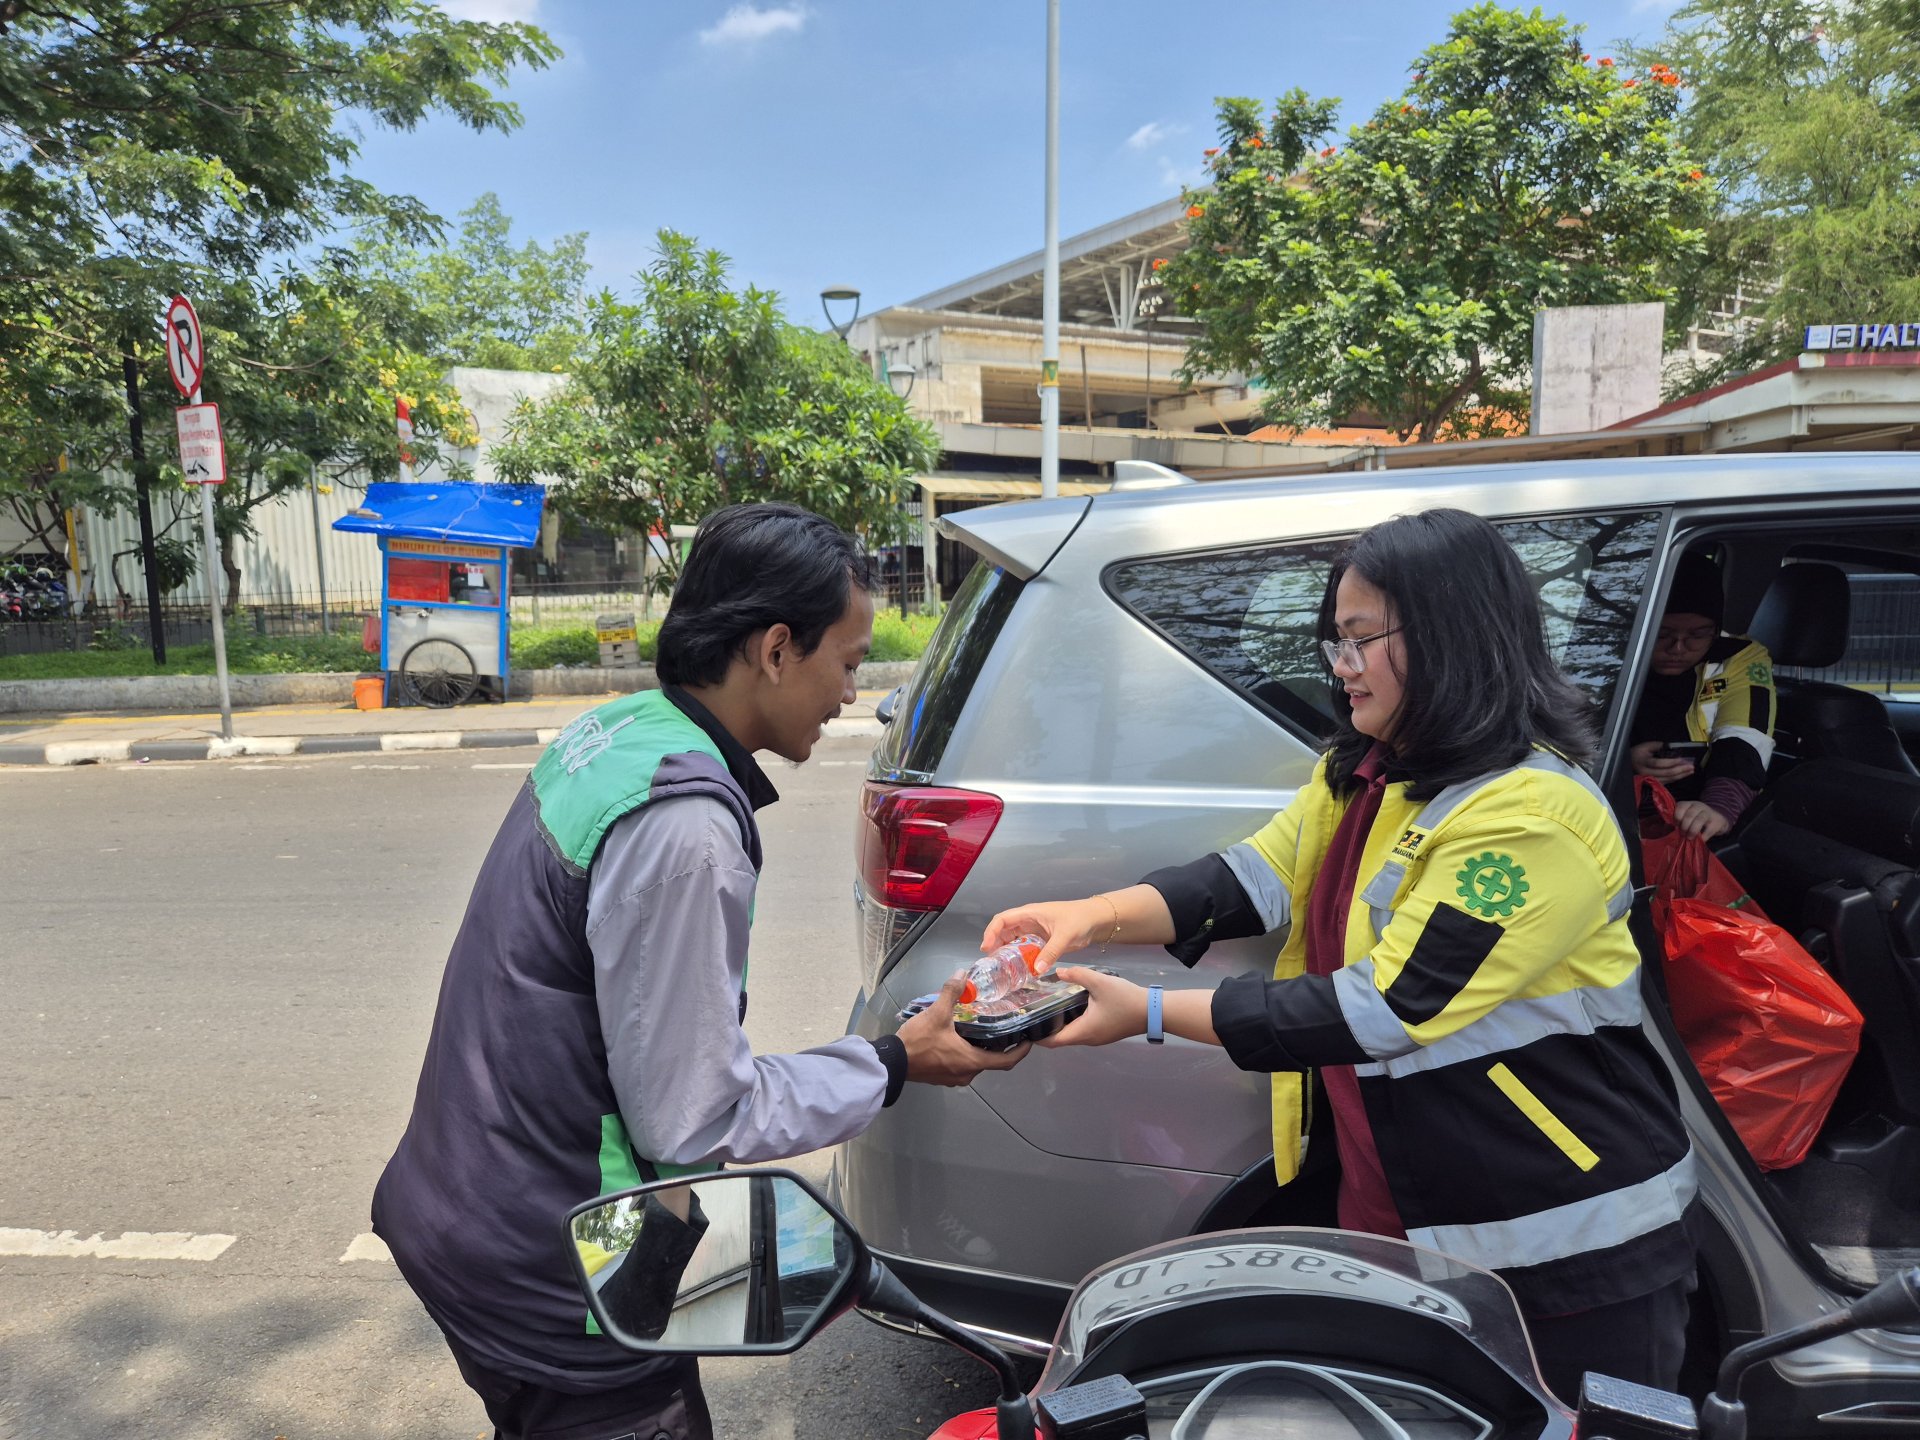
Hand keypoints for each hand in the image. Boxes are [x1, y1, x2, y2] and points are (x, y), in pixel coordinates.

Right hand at [896, 976, 1028, 1084]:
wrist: (892, 1063)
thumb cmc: (919, 1042)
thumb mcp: (936, 1013)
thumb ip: (951, 992)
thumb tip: (962, 973)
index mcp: (972, 1061)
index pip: (1006, 1061)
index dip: (1021, 1052)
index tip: (1030, 1041)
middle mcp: (967, 1074)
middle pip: (991, 1061)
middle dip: (999, 1046)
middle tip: (1004, 1027)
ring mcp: (954, 1078)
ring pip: (976, 1063)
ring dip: (981, 1049)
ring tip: (982, 1029)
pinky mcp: (943, 1078)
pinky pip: (962, 1066)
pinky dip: (967, 1053)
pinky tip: (960, 1038)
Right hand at [981, 897, 1110, 972]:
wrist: (1095, 920)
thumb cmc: (1079, 919)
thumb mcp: (1065, 935)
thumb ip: (1051, 952)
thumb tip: (1036, 969)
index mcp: (1030, 913)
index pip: (1003, 919)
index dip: (991, 932)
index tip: (987, 948)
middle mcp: (1028, 921)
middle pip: (1004, 930)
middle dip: (995, 944)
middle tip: (992, 962)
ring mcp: (1034, 930)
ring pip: (1013, 939)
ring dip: (1006, 951)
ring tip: (1001, 966)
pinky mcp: (1041, 939)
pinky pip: (1024, 947)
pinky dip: (1019, 956)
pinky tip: (1018, 967)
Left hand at [1037, 967, 1147, 1047]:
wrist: (1154, 1010)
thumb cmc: (1125, 1000)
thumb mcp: (1099, 982)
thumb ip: (1077, 975)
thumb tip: (1058, 971)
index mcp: (1083, 1032)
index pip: (1053, 1042)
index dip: (1037, 1036)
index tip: (1025, 1025)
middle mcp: (1088, 1039)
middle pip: (1060, 1039)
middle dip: (1046, 1028)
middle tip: (1033, 1010)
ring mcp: (1097, 1038)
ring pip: (1072, 1034)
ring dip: (1060, 1024)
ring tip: (1047, 1005)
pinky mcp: (1105, 1033)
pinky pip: (1082, 1030)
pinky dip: (1072, 1021)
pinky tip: (1070, 1005)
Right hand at [1631, 740, 1695, 783]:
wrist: (1629, 763)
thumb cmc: (1637, 753)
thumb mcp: (1645, 746)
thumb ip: (1657, 745)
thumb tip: (1671, 747)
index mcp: (1643, 762)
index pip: (1659, 763)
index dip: (1672, 762)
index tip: (1682, 759)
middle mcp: (1645, 772)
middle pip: (1665, 773)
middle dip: (1680, 770)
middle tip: (1691, 766)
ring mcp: (1648, 779)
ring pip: (1667, 779)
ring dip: (1680, 775)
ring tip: (1690, 771)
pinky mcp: (1651, 783)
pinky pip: (1666, 782)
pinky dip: (1675, 779)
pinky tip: (1682, 775)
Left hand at [1672, 800, 1730, 840]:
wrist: (1717, 818)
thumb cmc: (1696, 820)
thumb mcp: (1686, 816)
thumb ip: (1677, 821)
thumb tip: (1667, 828)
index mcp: (1688, 804)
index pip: (1680, 807)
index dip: (1677, 818)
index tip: (1676, 826)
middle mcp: (1698, 806)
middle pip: (1689, 815)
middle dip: (1684, 826)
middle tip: (1682, 834)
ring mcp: (1708, 812)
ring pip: (1699, 820)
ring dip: (1692, 830)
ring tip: (1690, 837)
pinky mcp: (1717, 821)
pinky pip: (1709, 829)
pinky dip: (1703, 836)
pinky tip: (1700, 840)